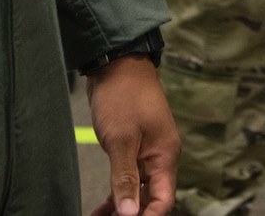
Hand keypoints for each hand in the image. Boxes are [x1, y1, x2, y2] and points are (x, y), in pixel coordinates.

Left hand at [86, 55, 179, 215]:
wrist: (116, 64)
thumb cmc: (123, 96)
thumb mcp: (121, 140)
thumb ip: (125, 178)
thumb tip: (129, 213)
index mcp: (164, 155)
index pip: (162, 199)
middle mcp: (158, 156)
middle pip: (150, 198)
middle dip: (132, 214)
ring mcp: (145, 152)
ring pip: (136, 190)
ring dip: (121, 207)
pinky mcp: (131, 147)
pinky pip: (127, 178)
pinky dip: (116, 193)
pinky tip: (101, 208)